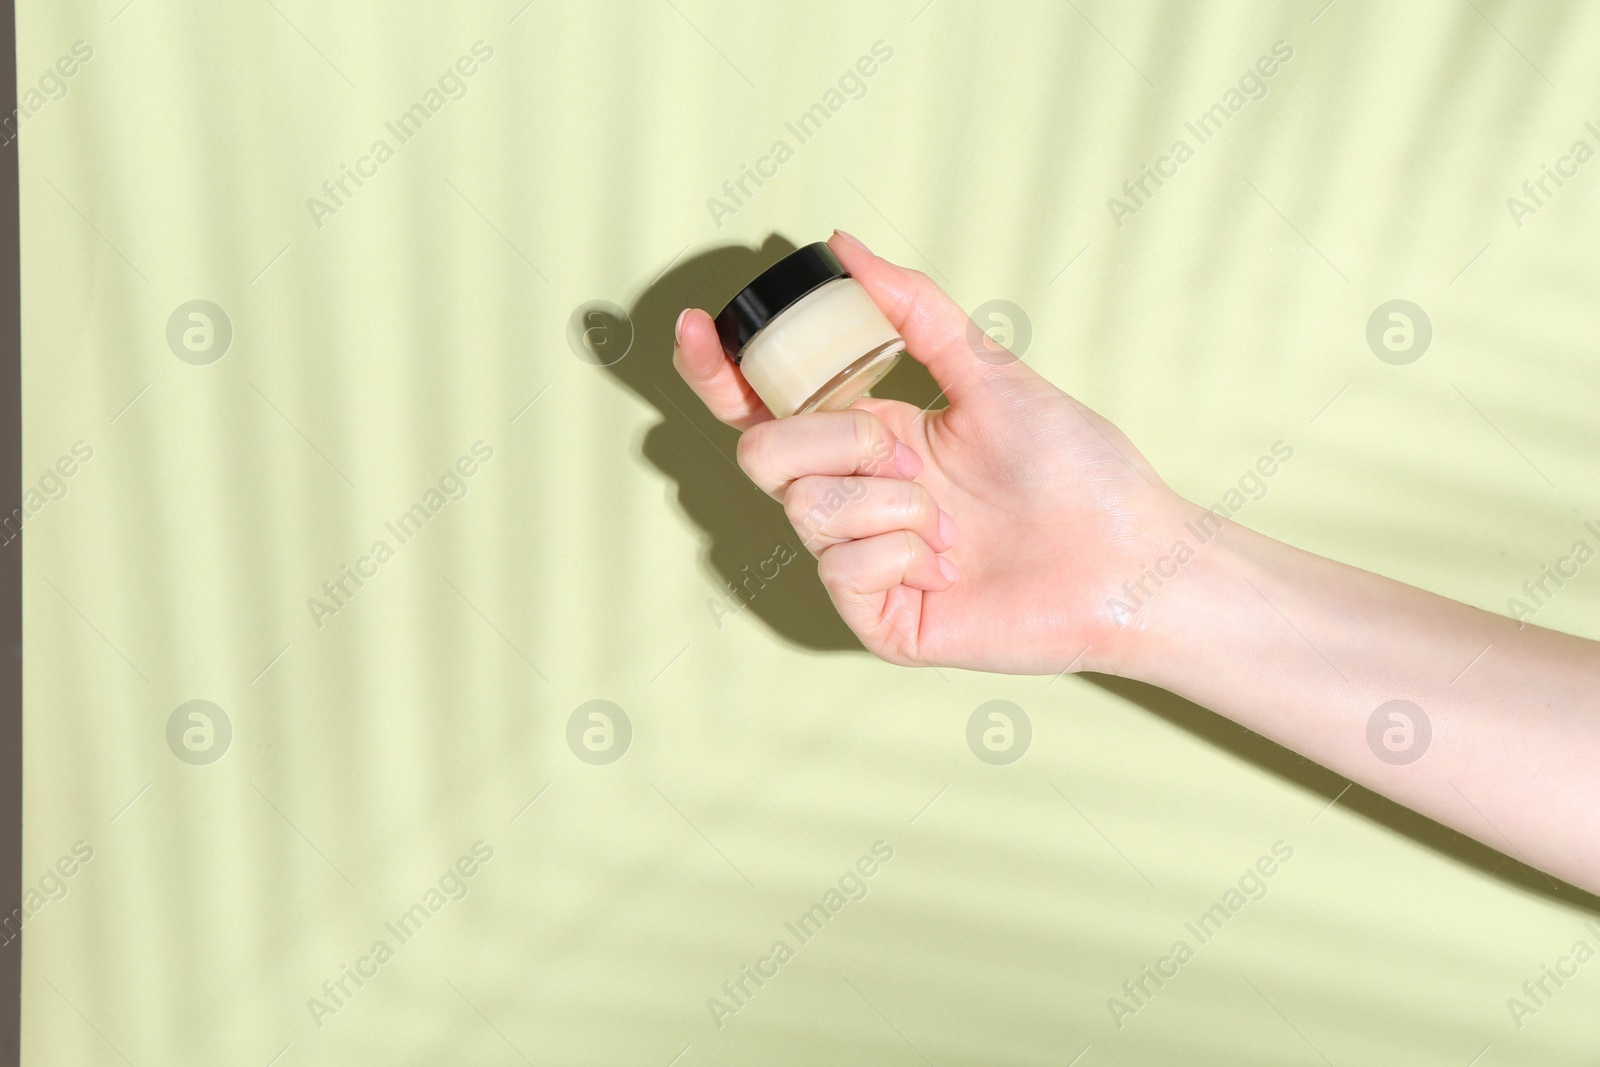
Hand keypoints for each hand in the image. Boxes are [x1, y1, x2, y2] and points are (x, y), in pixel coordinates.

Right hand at [673, 231, 1196, 674]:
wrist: (1130, 554)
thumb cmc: (1075, 468)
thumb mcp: (989, 371)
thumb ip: (912, 309)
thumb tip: (842, 243)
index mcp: (872, 438)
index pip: (767, 406)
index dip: (720, 370)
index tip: (698, 325)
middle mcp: (857, 497)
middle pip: (761, 455)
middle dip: (826, 439)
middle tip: (898, 448)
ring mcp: (863, 562)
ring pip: (801, 509)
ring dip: (883, 500)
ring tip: (947, 520)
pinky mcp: (878, 619)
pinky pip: (838, 570)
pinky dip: (896, 555)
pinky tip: (943, 566)